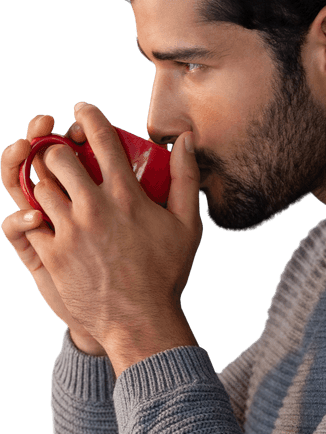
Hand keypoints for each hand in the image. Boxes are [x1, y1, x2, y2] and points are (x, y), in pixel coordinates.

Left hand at [20, 102, 202, 359]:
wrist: (140, 321)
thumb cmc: (166, 275)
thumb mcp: (187, 226)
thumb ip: (186, 178)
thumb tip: (186, 140)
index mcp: (126, 194)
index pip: (101, 137)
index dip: (88, 116)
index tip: (83, 111)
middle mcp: (94, 207)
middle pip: (58, 156)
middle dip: (56, 150)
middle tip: (61, 156)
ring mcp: (70, 230)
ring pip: (38, 187)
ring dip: (43, 185)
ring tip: (52, 191)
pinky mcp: (52, 254)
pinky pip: (29, 222)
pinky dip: (33, 218)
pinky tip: (43, 220)